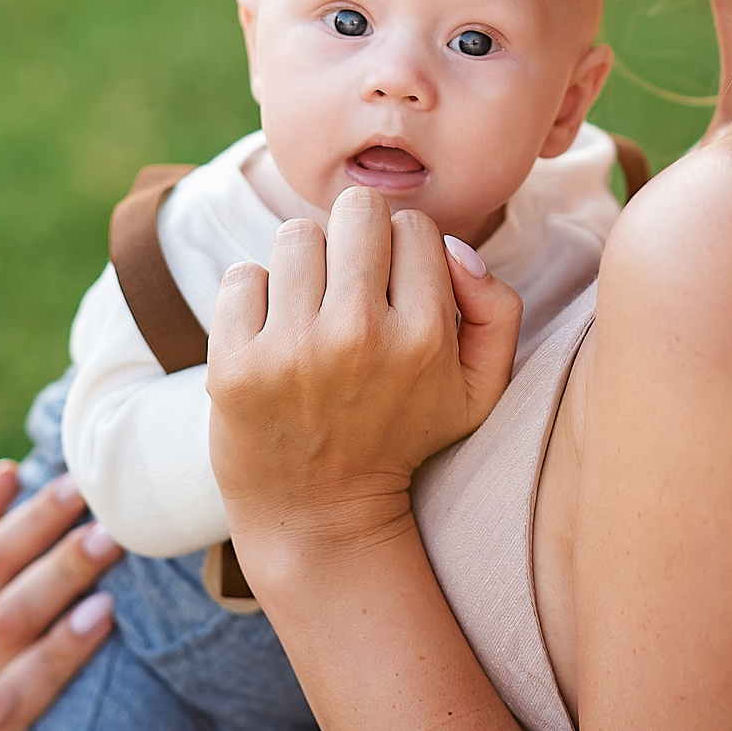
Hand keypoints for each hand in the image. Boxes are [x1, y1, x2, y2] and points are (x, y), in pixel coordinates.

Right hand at [0, 462, 123, 730]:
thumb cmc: (10, 689)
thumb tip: (5, 471)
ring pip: (1, 627)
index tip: (74, 479)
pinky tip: (99, 620)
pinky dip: (57, 651)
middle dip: (45, 535)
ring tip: (107, 547)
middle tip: (103, 507)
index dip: (24, 514)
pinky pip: (15, 693)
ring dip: (57, 580)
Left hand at [206, 187, 523, 583]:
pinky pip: (242, 276)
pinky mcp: (234, 364)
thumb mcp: (479, 390)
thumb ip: (497, 309)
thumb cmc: (402, 439)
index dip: (404, 252)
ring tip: (309, 314)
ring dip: (304, 267)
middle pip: (356, 211)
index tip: (392, 293)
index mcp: (425, 337)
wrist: (319, 519)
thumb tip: (454, 247)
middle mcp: (358, 337)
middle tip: (347, 289)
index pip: (414, 225)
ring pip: (296, 235)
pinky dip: (254, 299)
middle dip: (354, 241)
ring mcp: (291, 350)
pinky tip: (271, 338)